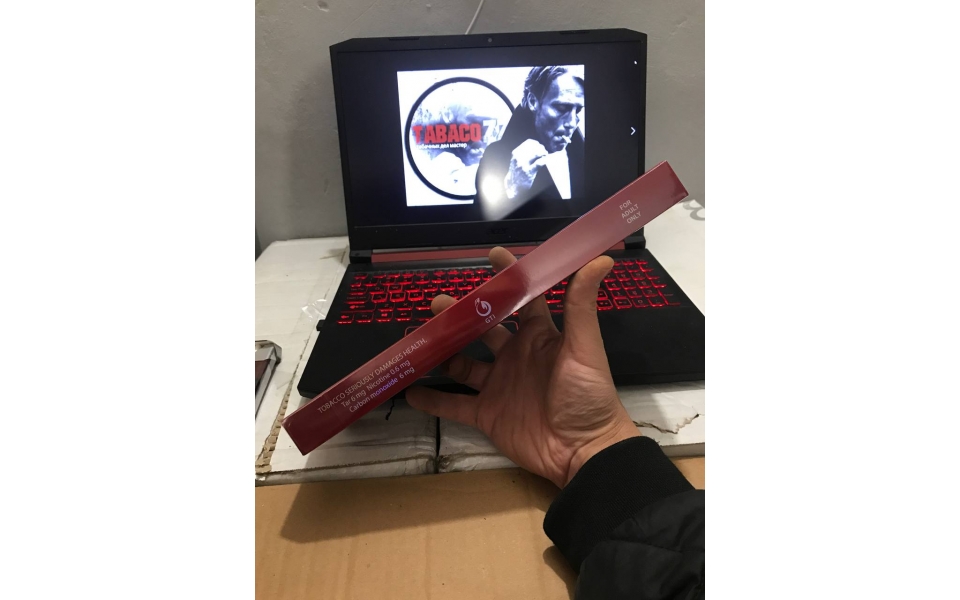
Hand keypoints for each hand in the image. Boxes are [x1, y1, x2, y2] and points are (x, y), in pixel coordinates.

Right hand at [406, 247, 639, 487]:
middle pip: (483, 327)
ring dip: (443, 350)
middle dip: (461, 313)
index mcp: (540, 337)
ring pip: (464, 363)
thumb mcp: (584, 347)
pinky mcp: (487, 415)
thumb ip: (582, 305)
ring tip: (420, 336)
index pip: (524, 299)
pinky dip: (433, 400)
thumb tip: (600, 258)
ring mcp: (499, 386)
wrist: (583, 452)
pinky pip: (455, 405)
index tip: (492, 255)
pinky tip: (409, 390)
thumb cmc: (588, 396)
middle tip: (437, 303)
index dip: (510, 277)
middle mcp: (516, 356)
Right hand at [504, 139, 548, 199]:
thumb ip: (524, 152)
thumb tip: (537, 145)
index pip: (528, 143)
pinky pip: (539, 163)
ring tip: (545, 155)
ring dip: (543, 153)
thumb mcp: (517, 159)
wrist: (513, 185)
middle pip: (533, 147)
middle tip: (544, 151)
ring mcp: (523, 165)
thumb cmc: (517, 171)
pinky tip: (546, 160)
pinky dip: (544, 160)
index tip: (539, 146)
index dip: (536, 143)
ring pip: (536, 153)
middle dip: (541, 148)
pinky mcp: (528, 172)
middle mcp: (518, 158)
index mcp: (516, 153)